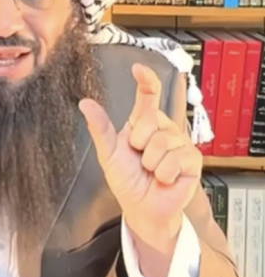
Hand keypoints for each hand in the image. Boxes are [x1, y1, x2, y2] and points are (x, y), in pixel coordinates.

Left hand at [78, 63, 201, 242]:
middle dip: (138, 143)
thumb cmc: (126, 179)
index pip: (148, 95)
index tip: (138, 68)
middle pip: (150, 120)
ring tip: (151, 171)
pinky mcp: (192, 160)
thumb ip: (100, 127)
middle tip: (139, 159)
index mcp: (143, 122)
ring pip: (161, 143)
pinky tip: (164, 179)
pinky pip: (174, 160)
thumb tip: (85, 103)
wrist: (142, 208)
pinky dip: (163, 174)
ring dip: (150, 163)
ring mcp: (180, 143)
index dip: (146, 80)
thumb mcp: (108, 152)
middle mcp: (163, 128)